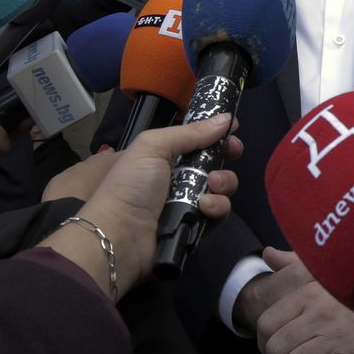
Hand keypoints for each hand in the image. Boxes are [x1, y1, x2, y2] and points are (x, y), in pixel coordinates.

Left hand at [38, 115, 239, 300]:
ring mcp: (188, 203)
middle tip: (233, 152)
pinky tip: (204, 206)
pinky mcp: (196, 227)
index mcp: (165, 156)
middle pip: (214, 162)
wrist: (120, 235)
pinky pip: (218, 213)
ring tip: (211, 184)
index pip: (197, 141)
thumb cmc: (132, 185)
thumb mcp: (153, 147)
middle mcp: (178, 178)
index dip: (216, 133)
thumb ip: (190, 132)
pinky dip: (216, 208)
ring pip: (221, 188)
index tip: (233, 128)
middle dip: (226, 155)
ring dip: (223, 181)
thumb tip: (225, 118)